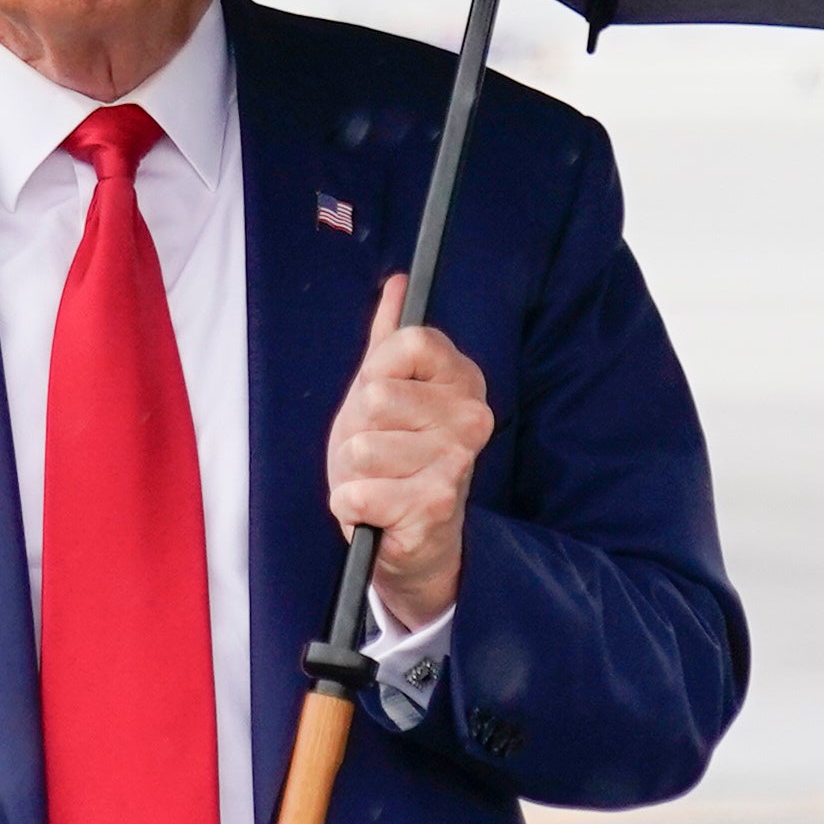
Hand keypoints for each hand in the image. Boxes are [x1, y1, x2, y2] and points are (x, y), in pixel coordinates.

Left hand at [324, 274, 493, 632]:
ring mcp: (457, 462)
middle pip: (375, 396)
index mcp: (464, 379)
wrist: (415, 540)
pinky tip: (378, 510)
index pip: (409, 341)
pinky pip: (356, 491)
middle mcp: (472, 417)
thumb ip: (389, 338)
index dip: (378, 371)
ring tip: (379, 481)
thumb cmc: (397, 458)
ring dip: (353, 471)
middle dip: (358, 428)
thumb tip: (397, 284)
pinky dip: (351, 504)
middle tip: (378, 450)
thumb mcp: (386, 392)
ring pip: (361, 447)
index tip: (385, 396)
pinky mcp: (435, 506)